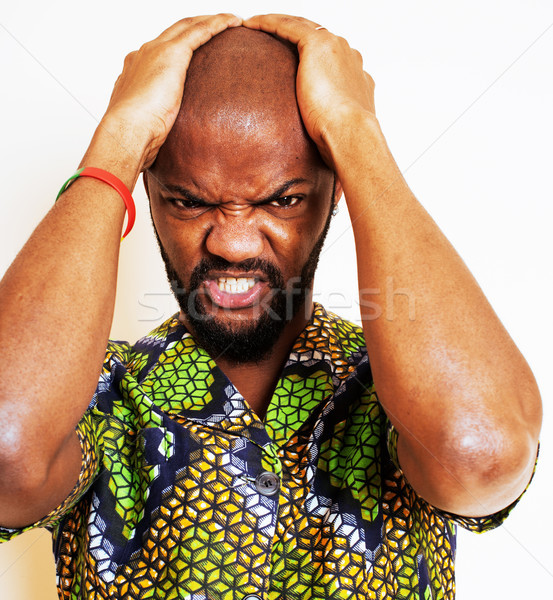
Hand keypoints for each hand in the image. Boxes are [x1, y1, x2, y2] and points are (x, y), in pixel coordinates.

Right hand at [102, 14, 241, 168]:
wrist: (126, 131)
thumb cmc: (134, 135)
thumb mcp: (145, 123)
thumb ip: (154, 119)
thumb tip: (161, 134)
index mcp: (136, 69)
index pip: (161, 50)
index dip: (179, 45)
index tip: (194, 48)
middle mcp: (145, 54)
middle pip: (176, 31)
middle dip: (197, 25)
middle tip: (217, 25)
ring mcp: (157, 51)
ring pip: (189, 26)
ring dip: (211, 21)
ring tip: (231, 21)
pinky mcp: (172, 53)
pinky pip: (200, 32)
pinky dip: (218, 24)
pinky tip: (233, 22)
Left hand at [243, 14, 374, 166]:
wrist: (352, 136)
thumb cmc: (346, 143)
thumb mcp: (337, 135)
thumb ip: (330, 133)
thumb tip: (324, 166)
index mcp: (356, 77)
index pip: (331, 59)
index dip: (312, 58)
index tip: (295, 63)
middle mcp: (348, 56)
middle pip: (317, 37)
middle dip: (296, 35)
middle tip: (274, 37)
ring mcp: (335, 48)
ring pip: (302, 27)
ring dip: (280, 25)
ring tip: (258, 26)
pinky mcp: (317, 45)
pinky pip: (288, 26)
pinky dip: (270, 23)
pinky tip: (253, 24)